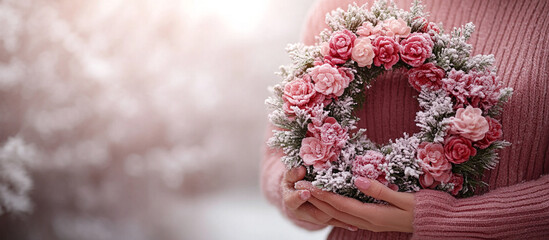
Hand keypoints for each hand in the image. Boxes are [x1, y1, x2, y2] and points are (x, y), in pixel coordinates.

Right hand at [282, 166, 357, 230]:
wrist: (296, 193)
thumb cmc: (293, 181)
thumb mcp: (290, 175)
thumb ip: (293, 173)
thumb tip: (301, 169)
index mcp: (290, 200)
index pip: (292, 200)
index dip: (299, 197)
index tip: (306, 192)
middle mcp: (302, 212)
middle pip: (315, 213)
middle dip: (328, 207)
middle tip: (338, 200)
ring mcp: (314, 218)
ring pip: (326, 219)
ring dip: (339, 217)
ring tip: (351, 213)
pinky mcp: (324, 220)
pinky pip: (334, 223)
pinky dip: (344, 223)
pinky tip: (355, 226)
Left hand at [295, 177, 414, 232]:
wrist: (438, 224)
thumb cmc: (425, 208)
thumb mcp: (405, 198)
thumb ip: (380, 190)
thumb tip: (358, 180)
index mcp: (375, 215)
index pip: (342, 204)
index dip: (324, 194)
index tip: (309, 184)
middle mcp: (370, 222)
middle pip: (337, 211)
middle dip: (317, 199)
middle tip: (300, 186)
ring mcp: (372, 223)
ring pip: (341, 215)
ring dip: (324, 204)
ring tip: (309, 192)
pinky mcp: (376, 221)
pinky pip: (349, 216)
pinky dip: (336, 208)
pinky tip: (331, 203)